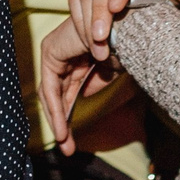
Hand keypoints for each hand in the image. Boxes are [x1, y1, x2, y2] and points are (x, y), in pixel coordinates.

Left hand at [37, 18, 117, 154]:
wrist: (129, 30)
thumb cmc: (124, 44)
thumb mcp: (108, 71)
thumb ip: (93, 83)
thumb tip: (82, 95)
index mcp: (75, 57)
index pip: (64, 92)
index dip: (66, 118)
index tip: (71, 144)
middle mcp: (61, 53)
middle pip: (55, 95)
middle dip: (60, 123)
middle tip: (68, 148)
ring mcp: (53, 50)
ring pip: (50, 94)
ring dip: (57, 120)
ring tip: (65, 142)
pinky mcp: (51, 51)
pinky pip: (51, 86)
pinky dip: (55, 107)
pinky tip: (62, 126)